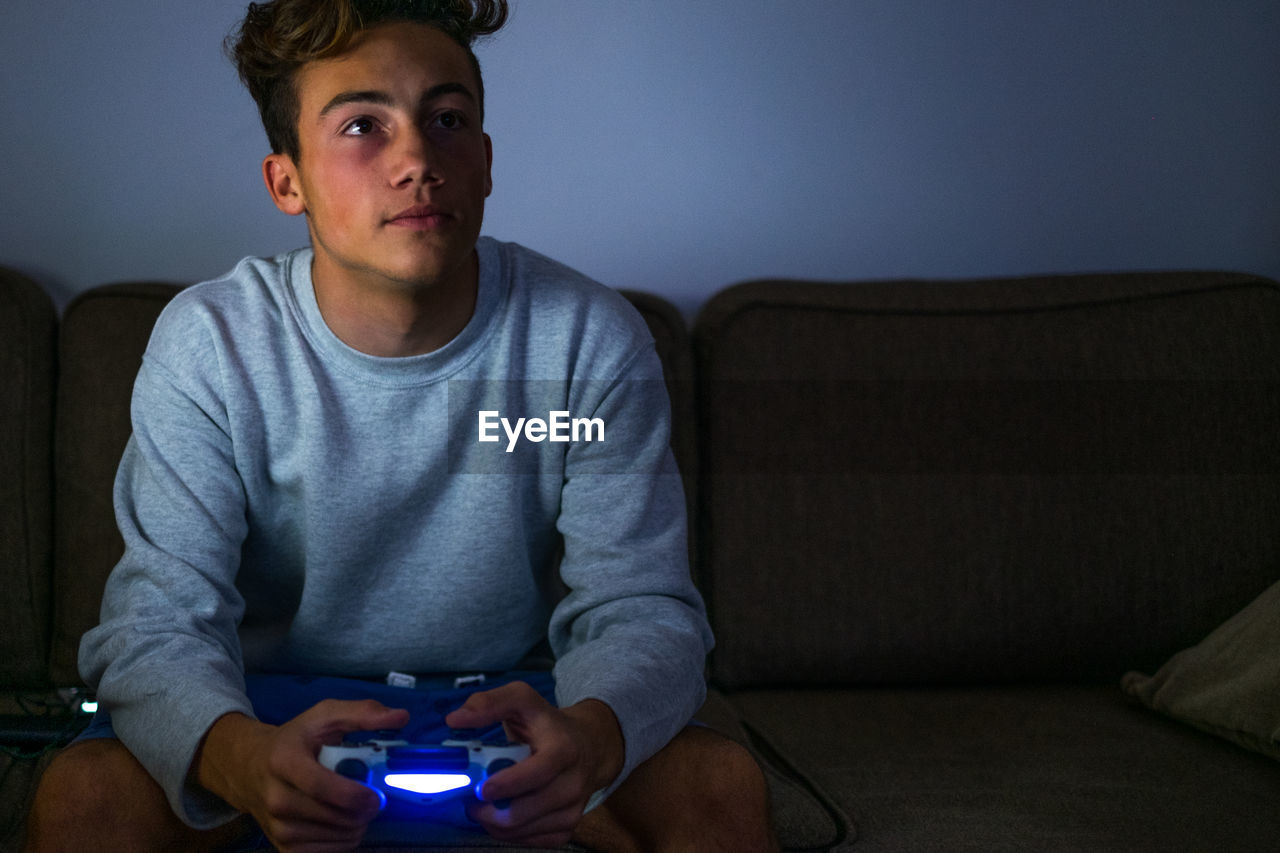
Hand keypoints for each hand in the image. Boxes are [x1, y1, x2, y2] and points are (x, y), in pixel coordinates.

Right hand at [196, 699, 409, 852]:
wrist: (250, 768)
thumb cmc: (295, 740)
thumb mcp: (324, 716)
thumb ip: (363, 713)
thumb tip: (401, 717)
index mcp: (284, 761)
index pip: (322, 787)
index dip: (355, 795)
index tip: (378, 795)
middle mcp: (276, 799)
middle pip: (334, 816)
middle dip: (363, 809)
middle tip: (371, 797)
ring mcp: (278, 829)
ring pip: (337, 837)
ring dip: (357, 824)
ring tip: (355, 806)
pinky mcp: (284, 850)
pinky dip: (344, 839)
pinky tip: (343, 821)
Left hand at [444, 681, 623, 846]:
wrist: (590, 746)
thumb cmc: (548, 724)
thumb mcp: (522, 700)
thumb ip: (489, 703)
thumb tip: (455, 719)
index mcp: (564, 749)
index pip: (539, 773)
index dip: (509, 784)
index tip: (481, 788)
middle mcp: (574, 783)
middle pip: (524, 811)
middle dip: (489, 808)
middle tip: (471, 796)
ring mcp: (573, 810)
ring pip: (519, 830)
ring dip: (492, 820)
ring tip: (484, 801)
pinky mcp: (567, 830)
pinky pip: (525, 841)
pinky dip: (506, 831)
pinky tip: (503, 809)